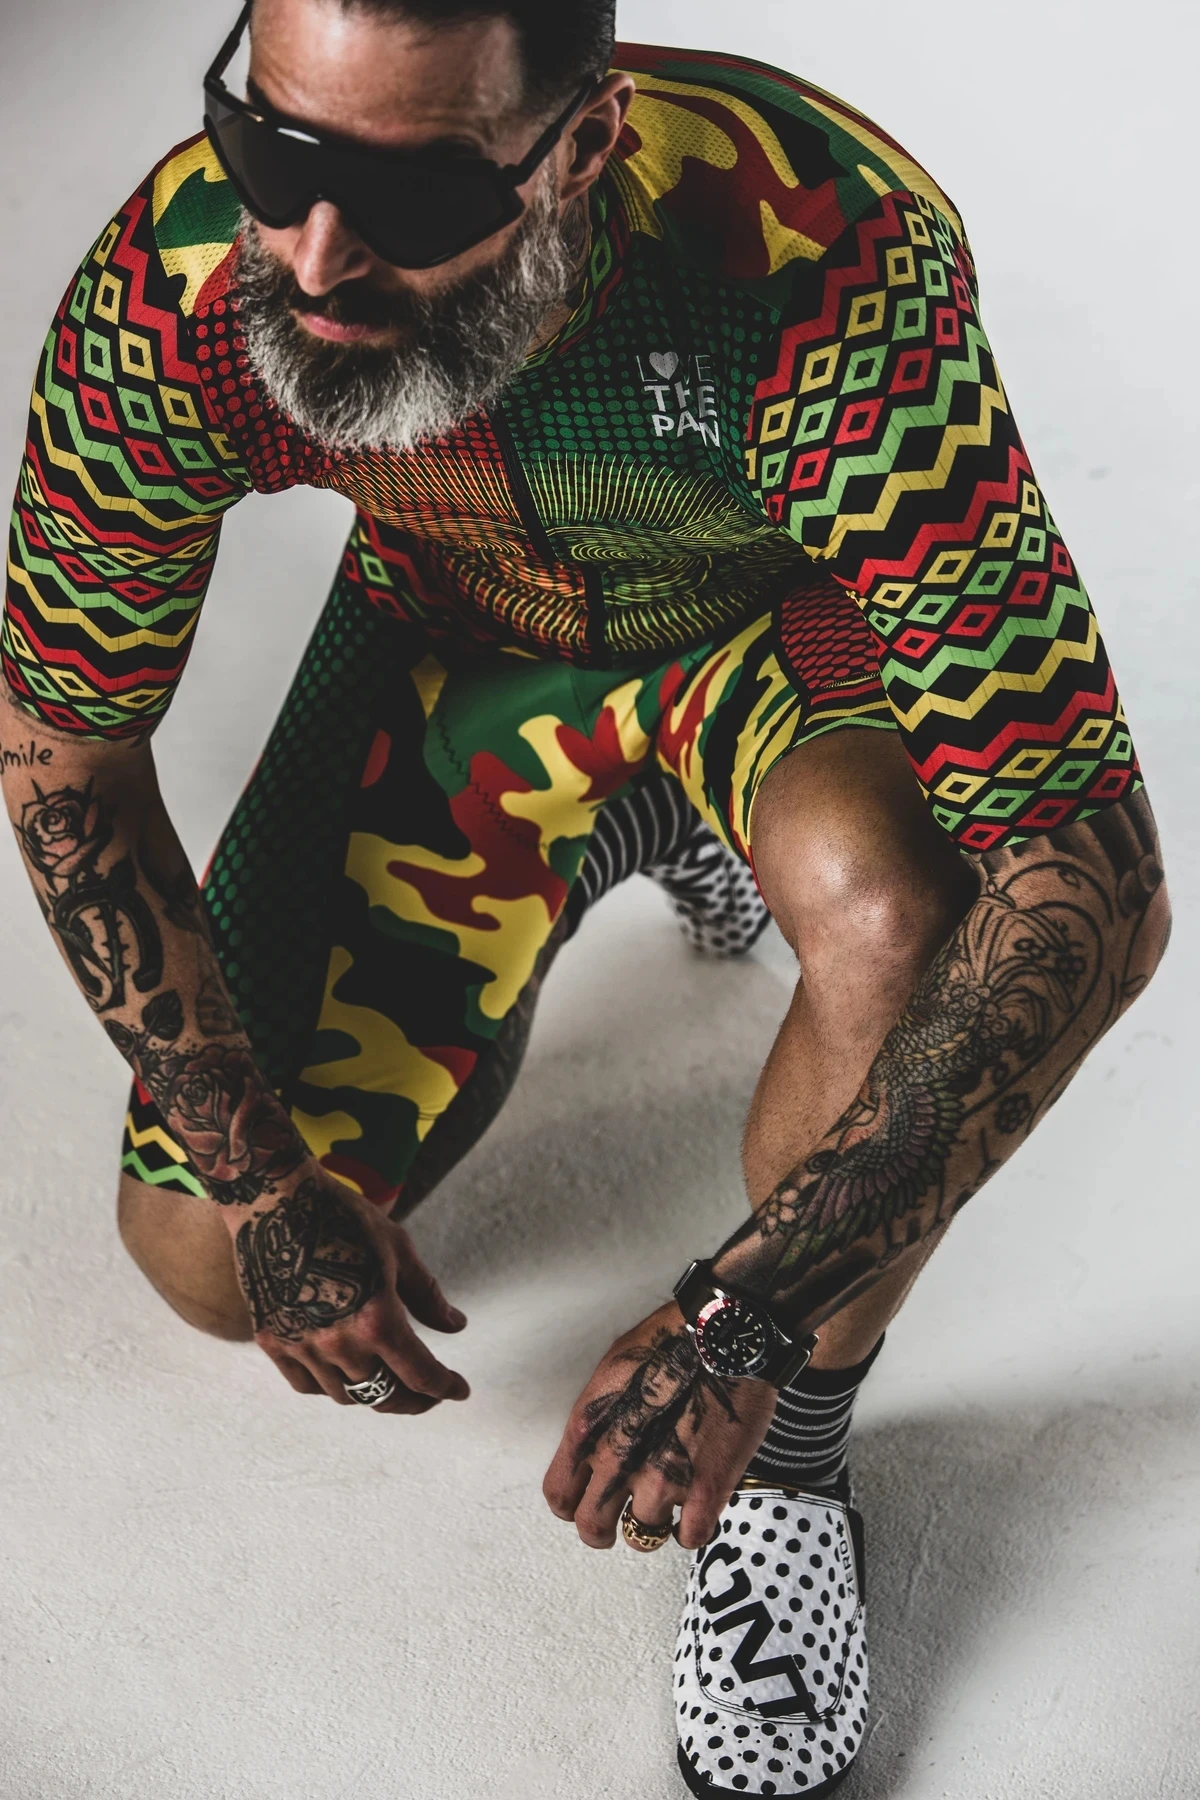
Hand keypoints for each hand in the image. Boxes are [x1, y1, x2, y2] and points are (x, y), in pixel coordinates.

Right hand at [226, 1166, 469, 1413]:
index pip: (419, 1374)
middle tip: (427, 1393)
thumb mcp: (398, 1250)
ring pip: (345, 1394)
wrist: (276, 1199)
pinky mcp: (272, 1339)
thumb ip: (427, 1296)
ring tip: (387, 1378)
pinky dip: (330, 1386)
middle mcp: (339, 1343)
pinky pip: (306, 1384)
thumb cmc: (343, 1217)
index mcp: (377, 1320)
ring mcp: (301, 1345)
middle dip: (413, 1400)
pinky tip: (344, 1372)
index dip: (444, 1388)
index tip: (458, 1390)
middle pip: (383, 1394)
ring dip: (373, 1393)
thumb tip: (454, 1325)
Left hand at [543, 1301, 776, 1549]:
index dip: (571, 1506)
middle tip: (617, 1526)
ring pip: (643, 1536)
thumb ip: (600, 1418)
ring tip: (667, 1504)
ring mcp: (662, 1479)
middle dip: (602, 1532)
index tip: (584, 1505)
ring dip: (654, 1524)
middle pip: (592, 1528)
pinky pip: (690, 1536)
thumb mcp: (613, 1371)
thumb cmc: (671, 1340)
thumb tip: (598, 1444)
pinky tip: (696, 1511)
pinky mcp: (705, 1489)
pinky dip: (692, 1529)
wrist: (723, 1337)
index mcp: (590, 1428)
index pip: (559, 1494)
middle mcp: (618, 1459)